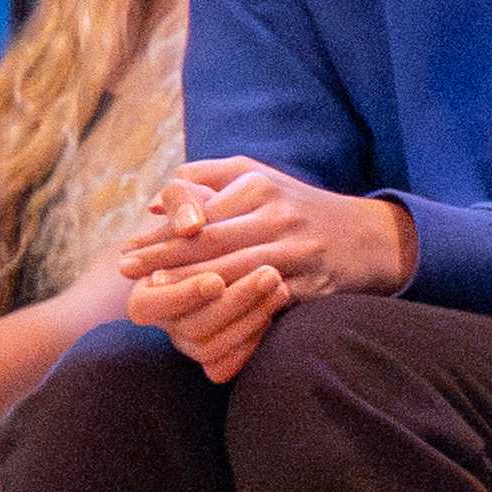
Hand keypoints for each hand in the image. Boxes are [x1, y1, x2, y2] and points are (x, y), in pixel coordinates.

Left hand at [121, 161, 413, 383]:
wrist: (367, 237)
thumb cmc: (297, 204)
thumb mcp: (257, 175)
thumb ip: (205, 179)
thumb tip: (155, 202)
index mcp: (261, 188)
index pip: (199, 215)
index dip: (159, 236)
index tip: (126, 251)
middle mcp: (278, 217)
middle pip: (210, 243)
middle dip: (163, 259)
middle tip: (125, 272)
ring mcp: (296, 252)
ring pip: (232, 272)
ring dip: (189, 285)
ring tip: (153, 292)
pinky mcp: (310, 284)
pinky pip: (264, 300)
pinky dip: (230, 310)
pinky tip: (202, 316)